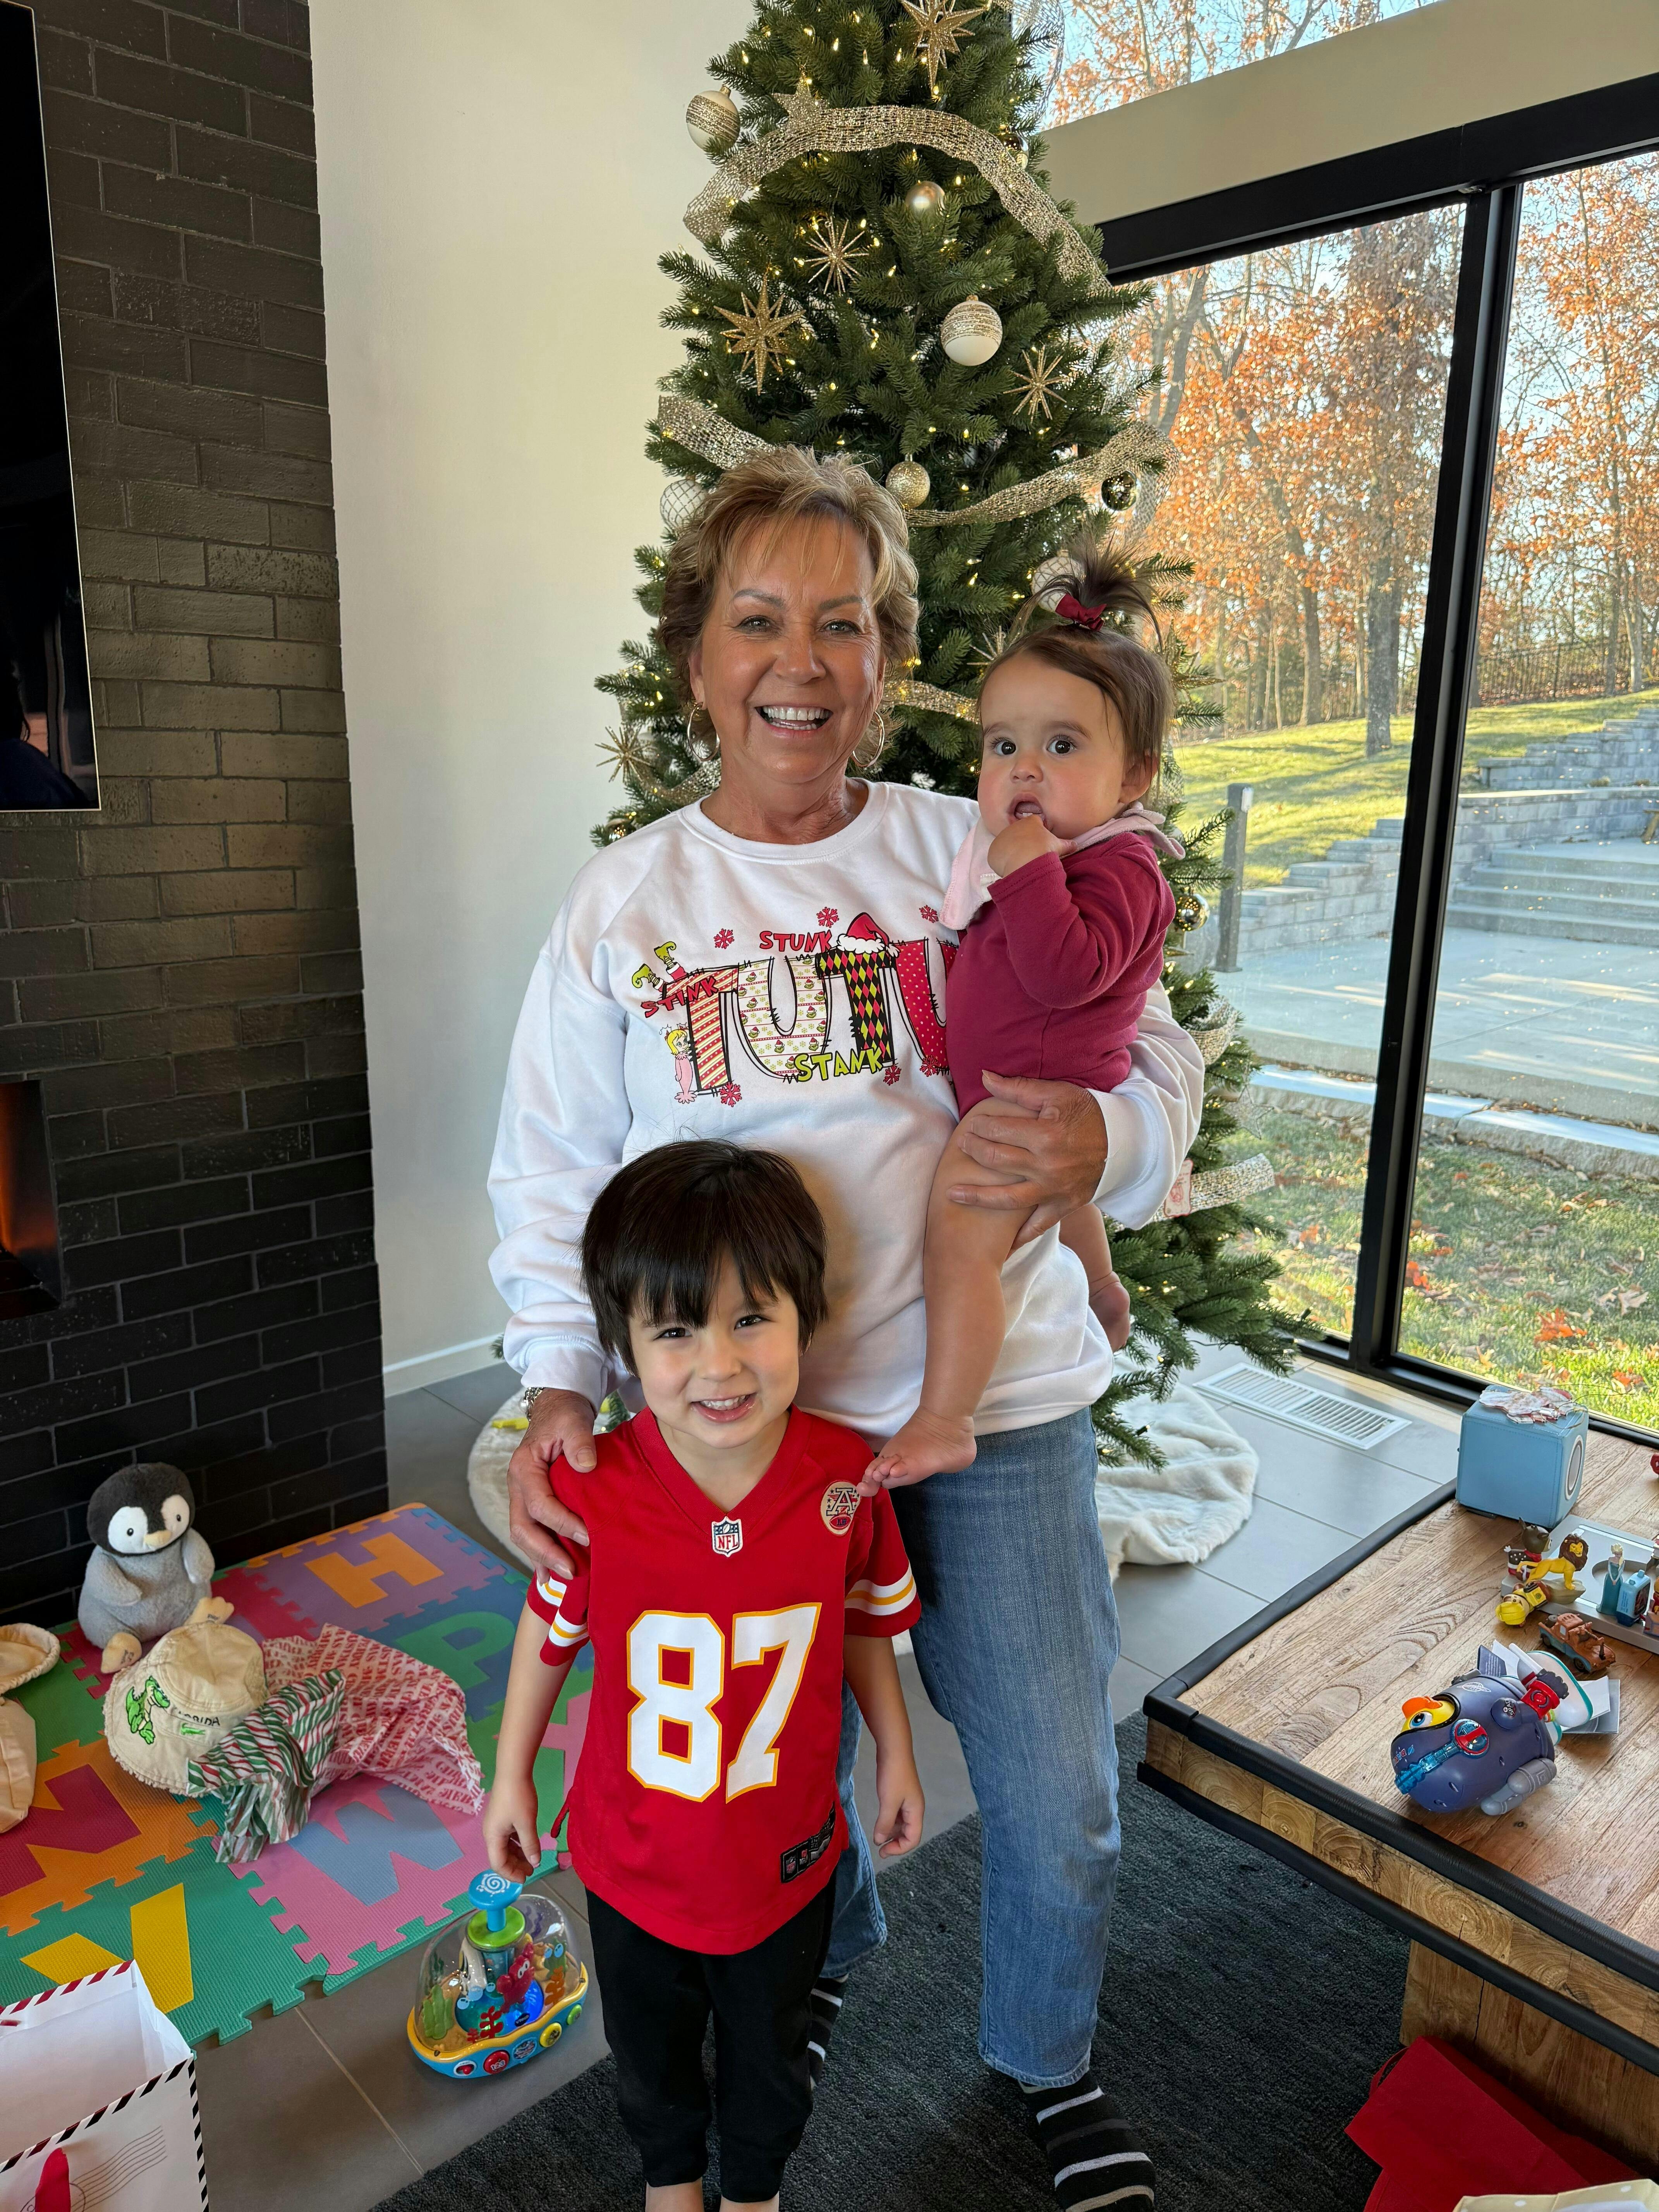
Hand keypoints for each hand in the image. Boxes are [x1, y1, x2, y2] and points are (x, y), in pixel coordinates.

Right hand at [482, 1774, 542, 1883]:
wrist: (513, 1771)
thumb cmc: (519, 1798)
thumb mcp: (527, 1823)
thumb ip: (530, 1845)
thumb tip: (535, 1863)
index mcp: (493, 1837)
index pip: (498, 1864)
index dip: (511, 1874)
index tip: (526, 1879)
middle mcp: (490, 1833)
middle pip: (501, 1856)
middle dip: (515, 1866)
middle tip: (532, 1870)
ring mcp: (495, 1824)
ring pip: (505, 1846)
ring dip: (517, 1855)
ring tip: (532, 1859)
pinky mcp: (501, 1817)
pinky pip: (507, 1837)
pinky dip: (517, 1844)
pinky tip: (528, 1844)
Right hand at [507, 1390, 594, 1578]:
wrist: (556, 1410)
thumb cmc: (565, 1415)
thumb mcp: (573, 1421)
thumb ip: (579, 1441)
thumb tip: (586, 1466)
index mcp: (524, 1468)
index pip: (539, 1504)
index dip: (562, 1523)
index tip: (587, 1536)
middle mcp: (517, 1485)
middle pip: (522, 1527)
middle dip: (545, 1552)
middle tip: (571, 1571)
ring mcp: (521, 1496)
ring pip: (523, 1534)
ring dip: (542, 1558)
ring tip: (564, 1578)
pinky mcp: (530, 1502)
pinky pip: (531, 1532)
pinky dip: (539, 1554)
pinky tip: (549, 1576)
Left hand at [872, 1748, 923, 1858]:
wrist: (893, 1749)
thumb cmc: (893, 1775)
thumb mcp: (888, 1801)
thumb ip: (884, 1823)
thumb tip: (880, 1841)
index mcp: (916, 1811)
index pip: (913, 1839)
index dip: (899, 1849)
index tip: (882, 1851)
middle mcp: (914, 1808)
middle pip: (909, 1833)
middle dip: (895, 1843)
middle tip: (879, 1848)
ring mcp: (907, 1801)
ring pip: (902, 1824)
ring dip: (891, 1833)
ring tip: (878, 1836)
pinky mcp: (899, 1794)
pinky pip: (896, 1815)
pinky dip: (889, 1822)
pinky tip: (879, 1822)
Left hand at [948, 1074, 1106, 1244]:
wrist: (1124, 1143)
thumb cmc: (1087, 1114)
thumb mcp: (1057, 1094)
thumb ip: (1018, 1088)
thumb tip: (984, 1077)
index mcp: (1045, 1135)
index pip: (998, 1131)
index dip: (979, 1126)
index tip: (971, 1124)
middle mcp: (1047, 1166)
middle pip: (997, 1160)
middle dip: (974, 1151)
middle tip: (961, 1145)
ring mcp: (1054, 1190)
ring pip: (1007, 1199)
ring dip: (977, 1196)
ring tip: (952, 1193)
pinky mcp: (1063, 1206)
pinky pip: (1036, 1227)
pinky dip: (1017, 1236)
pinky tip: (997, 1241)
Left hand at [987, 814, 1069, 878]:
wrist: (1026, 861)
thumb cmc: (1044, 850)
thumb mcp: (1058, 846)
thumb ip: (1067, 844)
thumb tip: (1075, 845)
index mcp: (1031, 822)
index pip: (1035, 822)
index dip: (1038, 831)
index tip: (1040, 842)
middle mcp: (1014, 826)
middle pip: (1019, 833)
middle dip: (1024, 842)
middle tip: (1030, 854)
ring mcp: (1002, 837)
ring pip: (1008, 844)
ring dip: (1012, 851)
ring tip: (1020, 862)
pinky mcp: (993, 850)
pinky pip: (998, 855)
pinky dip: (1003, 861)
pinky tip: (1010, 867)